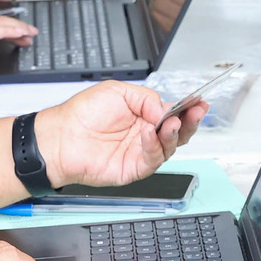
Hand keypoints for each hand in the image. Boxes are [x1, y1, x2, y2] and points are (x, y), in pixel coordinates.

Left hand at [34, 81, 203, 186]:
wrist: (61, 137)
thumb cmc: (82, 113)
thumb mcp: (118, 92)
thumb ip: (146, 98)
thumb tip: (165, 109)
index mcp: (144, 115)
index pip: (173, 113)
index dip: (188, 109)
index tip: (199, 102)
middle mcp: (145, 135)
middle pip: (178, 132)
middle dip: (190, 122)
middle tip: (197, 112)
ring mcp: (140, 153)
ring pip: (170, 147)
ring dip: (174, 134)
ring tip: (172, 122)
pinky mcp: (134, 169)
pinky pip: (152, 159)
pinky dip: (154, 146)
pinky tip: (149, 134)